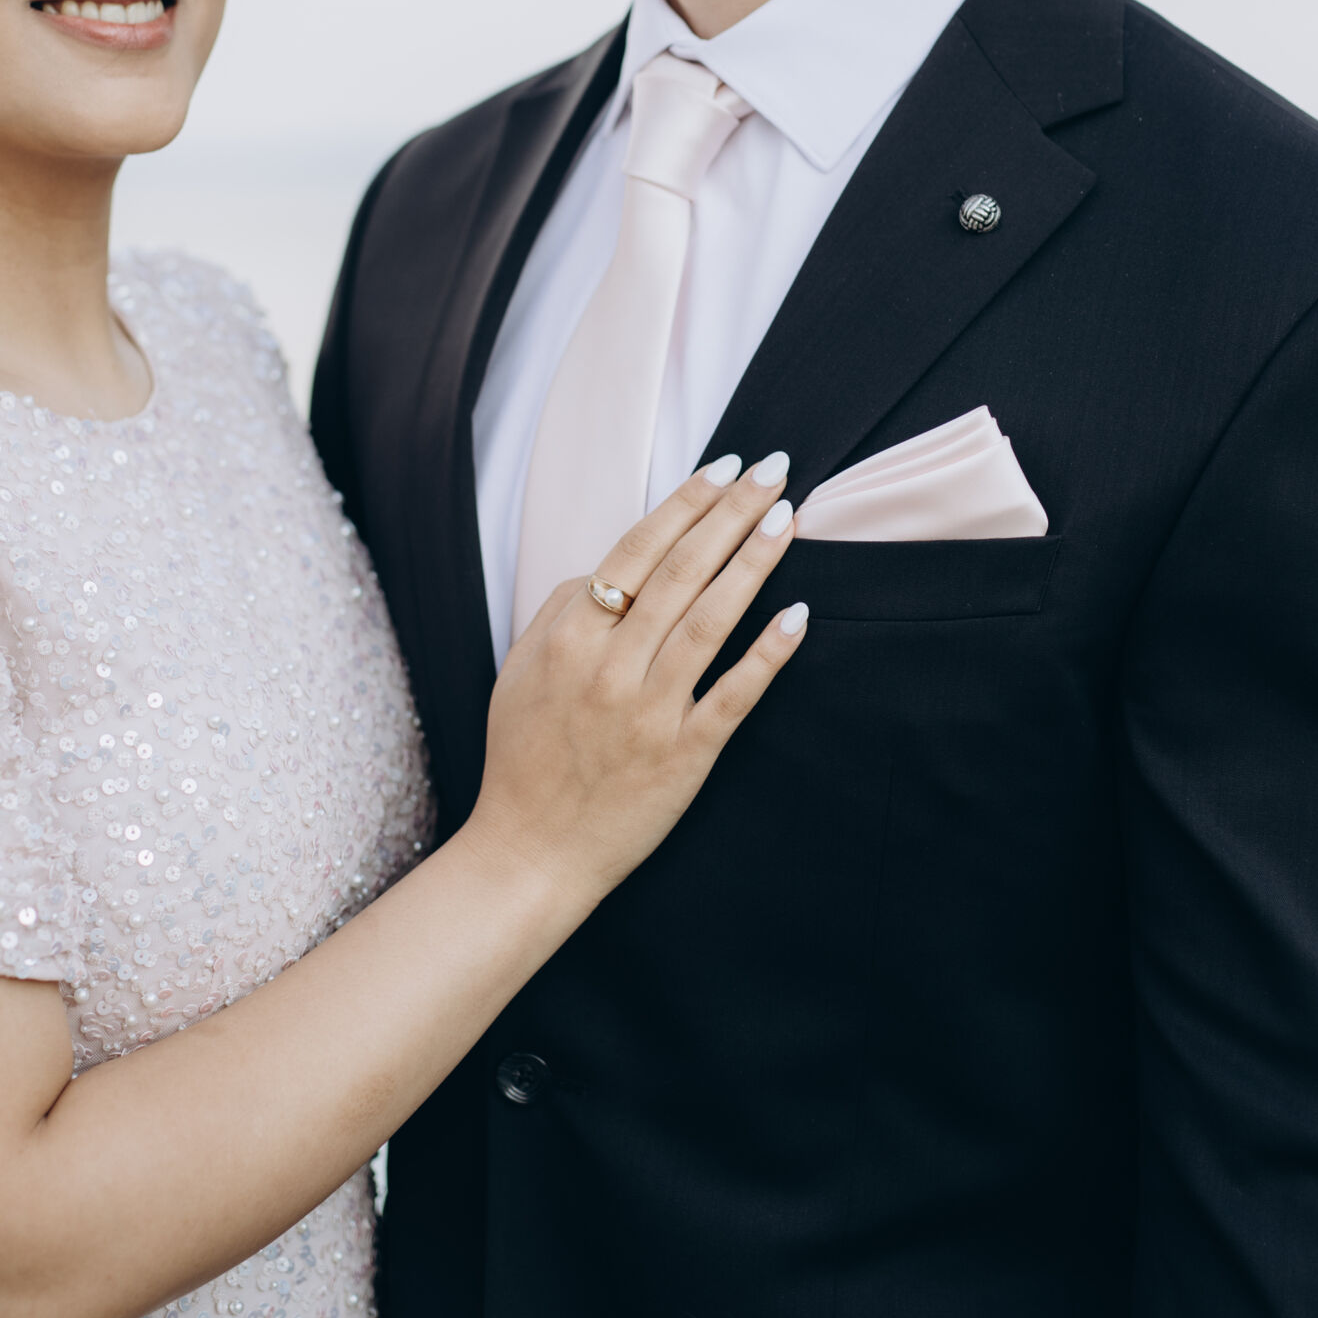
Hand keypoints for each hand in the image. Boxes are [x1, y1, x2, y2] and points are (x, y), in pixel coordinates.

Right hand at [474, 454, 804, 909]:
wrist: (530, 851)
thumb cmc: (524, 755)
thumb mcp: (520, 669)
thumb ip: (560, 611)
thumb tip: (608, 568)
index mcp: (571, 638)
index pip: (639, 550)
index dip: (686, 503)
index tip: (724, 467)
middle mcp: (613, 666)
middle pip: (684, 571)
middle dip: (733, 514)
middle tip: (773, 470)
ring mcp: (652, 710)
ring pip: (713, 620)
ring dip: (754, 564)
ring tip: (787, 520)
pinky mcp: (685, 755)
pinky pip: (736, 694)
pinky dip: (768, 653)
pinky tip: (797, 614)